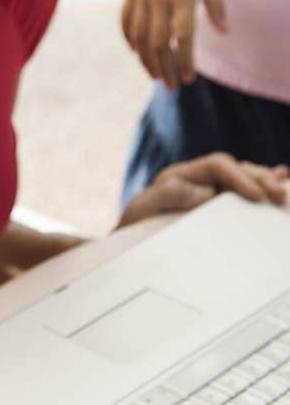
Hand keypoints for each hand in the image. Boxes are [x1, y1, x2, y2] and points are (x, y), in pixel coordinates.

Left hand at [117, 153, 288, 228]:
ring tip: (284, 191)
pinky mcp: (220, 205)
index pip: (219, 166)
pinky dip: (265, 186)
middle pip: (238, 169)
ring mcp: (213, 191)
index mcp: (185, 174)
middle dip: (261, 179)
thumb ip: (166, 197)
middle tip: (278, 195)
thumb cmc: (136, 223)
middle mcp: (202, 179)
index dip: (239, 177)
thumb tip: (201, 192)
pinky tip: (285, 180)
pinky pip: (246, 193)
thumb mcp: (142, 209)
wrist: (130, 239)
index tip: (255, 196)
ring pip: (247, 179)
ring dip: (267, 183)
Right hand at [122, 0, 225, 90]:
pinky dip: (129, 39)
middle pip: (157, 43)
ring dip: (146, 60)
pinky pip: (126, 21)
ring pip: (138, 36)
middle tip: (171, 86)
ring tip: (155, 75)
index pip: (181, 38)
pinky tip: (137, 51)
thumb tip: (225, 31)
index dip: (184, 61)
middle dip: (164, 68)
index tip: (188, 78)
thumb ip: (216, 4)